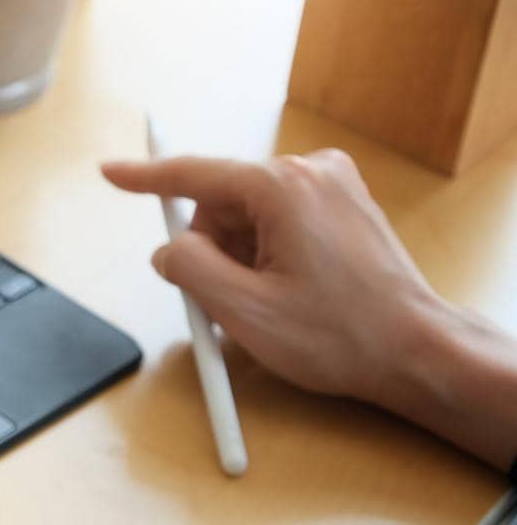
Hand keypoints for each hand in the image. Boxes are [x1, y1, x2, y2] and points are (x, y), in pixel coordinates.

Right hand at [102, 150, 516, 469]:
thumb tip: (170, 251)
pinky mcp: (345, 206)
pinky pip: (278, 222)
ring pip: (249, 218)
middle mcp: (311, 173)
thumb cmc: (340, 335)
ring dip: (241, 260)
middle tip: (229, 303)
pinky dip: (266, 256)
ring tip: (269, 304)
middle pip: (221, 205)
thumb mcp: (242, 310)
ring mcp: (333, 187)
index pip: (195, 176)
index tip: (110, 172)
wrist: (414, 351)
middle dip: (212, 253)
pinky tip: (286, 292)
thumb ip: (189, 270)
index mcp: (282, 188)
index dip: (145, 180)